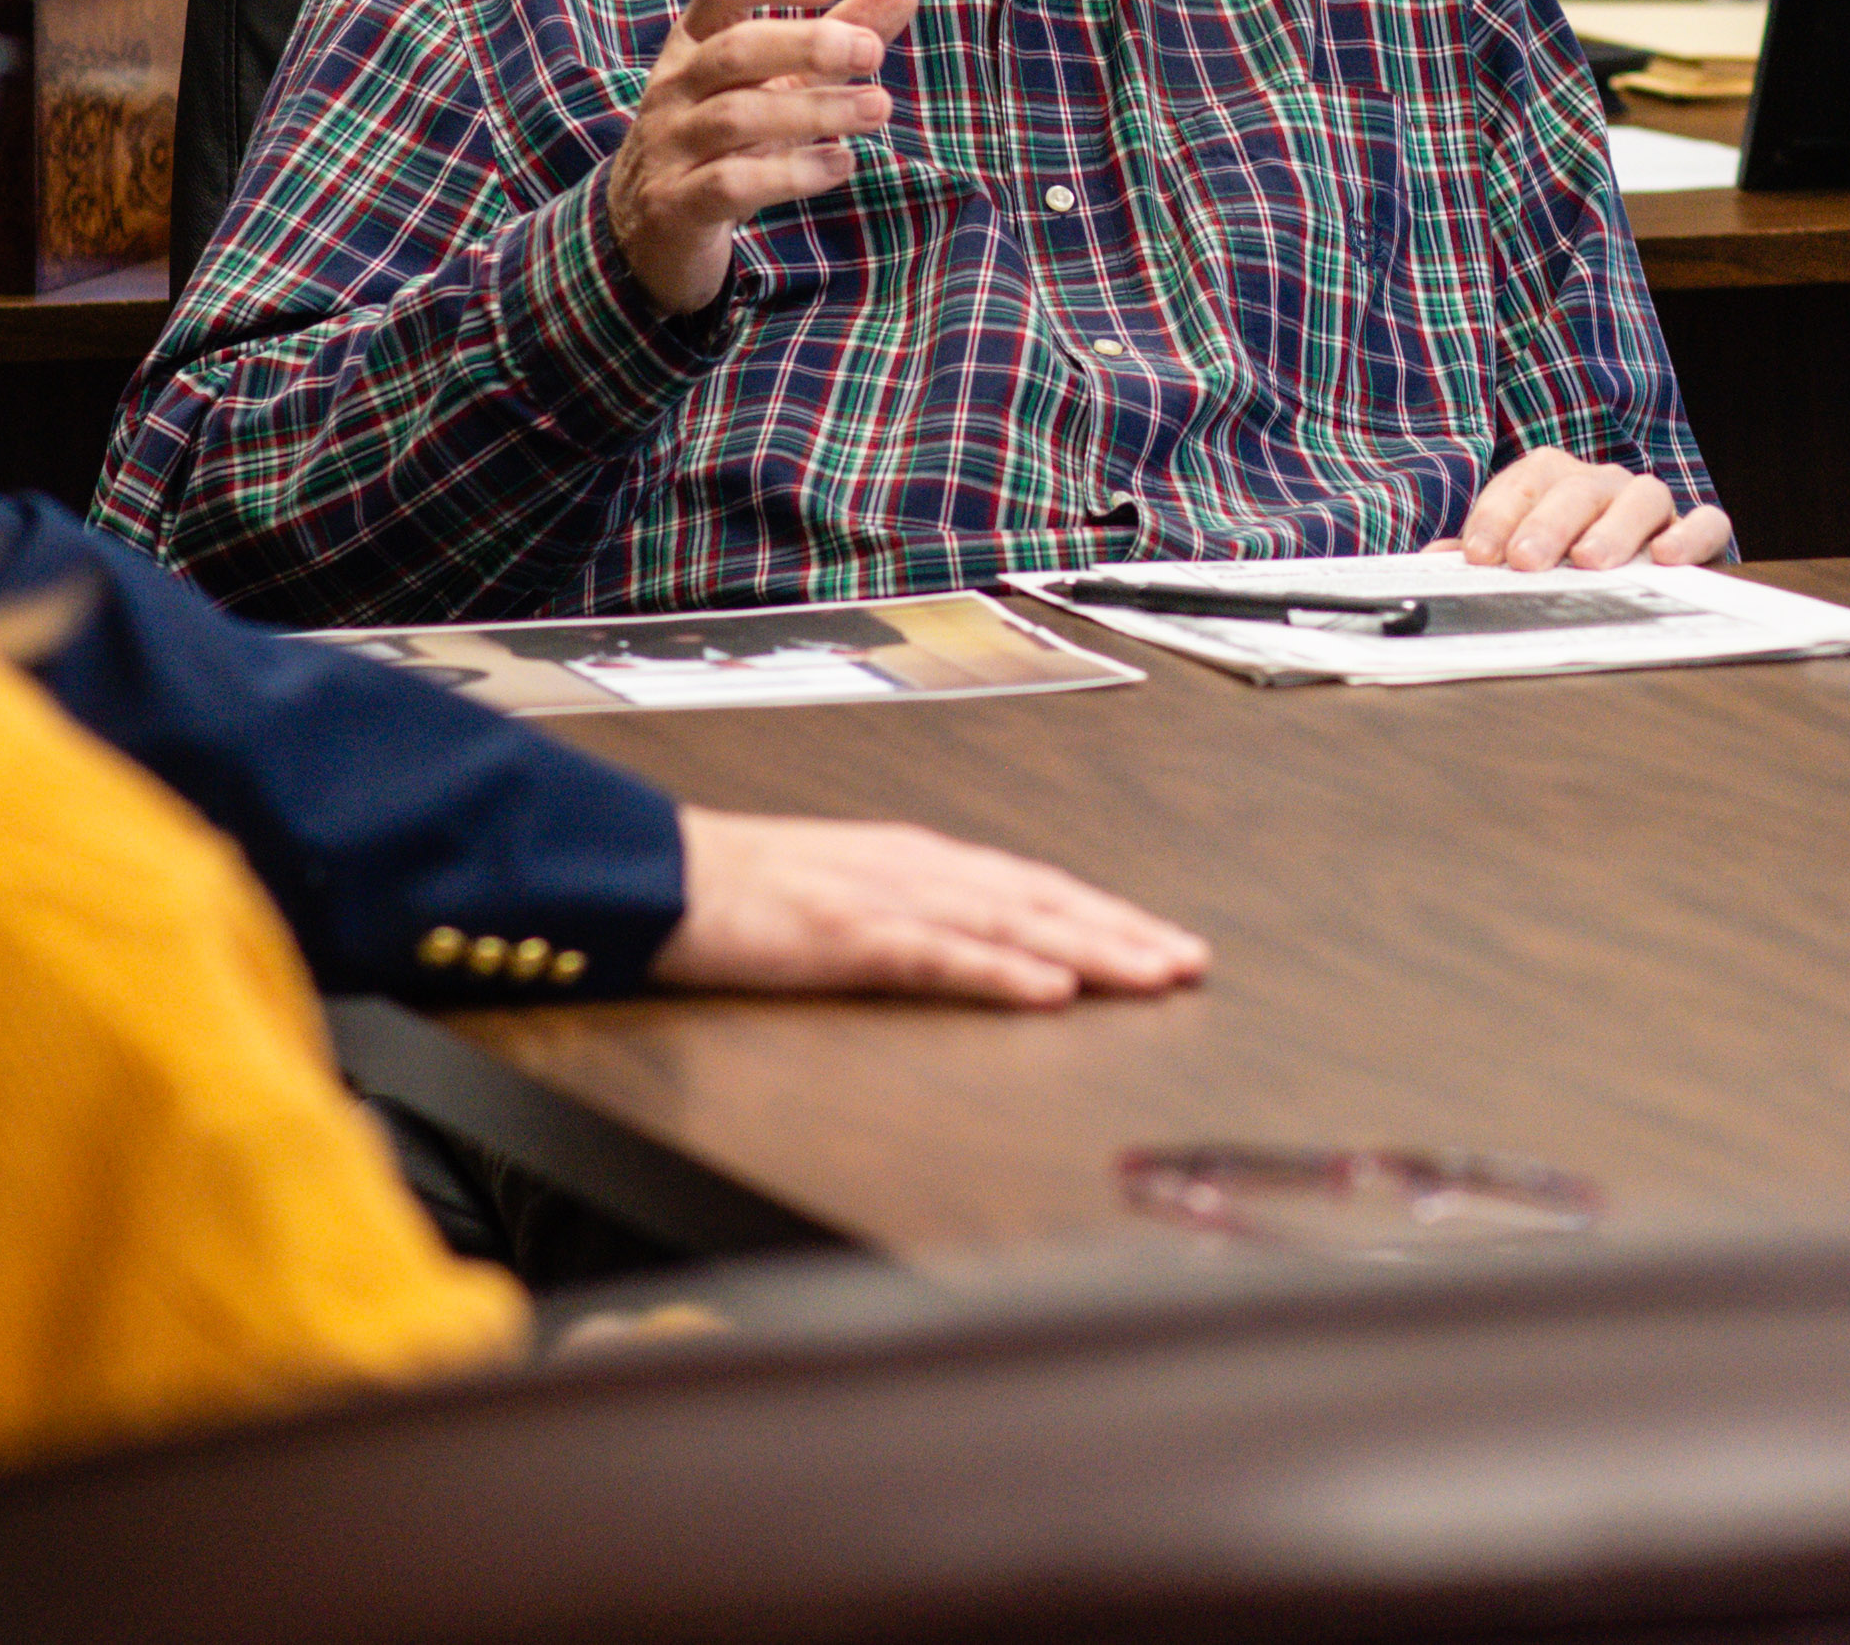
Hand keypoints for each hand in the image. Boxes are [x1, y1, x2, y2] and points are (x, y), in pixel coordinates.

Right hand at [604, 0, 912, 318]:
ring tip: (877, 108)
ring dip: (815, 110)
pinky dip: (791, 173)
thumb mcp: (778, 79)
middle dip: (807, 44)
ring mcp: (670, 145)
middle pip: (734, 51)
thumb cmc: (725, 137)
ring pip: (736, 117)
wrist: (648, 228)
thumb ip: (838, 34)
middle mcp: (674, 86)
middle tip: (872, 51)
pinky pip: (731, 183)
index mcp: (695, 41)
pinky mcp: (676, 204)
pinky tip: (841, 164)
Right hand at [652, 809, 1210, 1005]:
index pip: (1034, 889)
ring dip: (1090, 949)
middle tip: (1191, 964)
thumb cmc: (741, 895)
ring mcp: (885, 898)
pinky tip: (1049, 988)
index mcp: (918, 862)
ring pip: (1012, 922)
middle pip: (1042, 901)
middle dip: (1123, 932)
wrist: (658, 877)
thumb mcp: (841, 901)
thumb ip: (907, 920)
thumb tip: (974, 950)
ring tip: (1153, 974)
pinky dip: (1001, 969)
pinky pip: (940, 955)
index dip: (1106, 916)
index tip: (1165, 944)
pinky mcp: (847, 933)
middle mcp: (917, 869)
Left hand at [1440, 445, 1730, 570]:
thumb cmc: (1562, 563)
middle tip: (1527, 560)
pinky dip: (1690, 534)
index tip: (1478, 555)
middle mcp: (1602, 485)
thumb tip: (1432, 561)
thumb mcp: (1517, 558)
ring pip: (1640, 496)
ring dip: (1613, 528)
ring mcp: (1650, 505)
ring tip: (1590, 561)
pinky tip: (1667, 557)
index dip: (1497, 515)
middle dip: (1547, 523)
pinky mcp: (1696, 531)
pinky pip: (1705, 521)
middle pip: (1576, 489)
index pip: (1523, 482)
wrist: (1633, 575)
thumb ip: (1480, 556)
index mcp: (1554, 480)